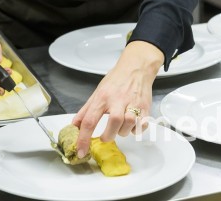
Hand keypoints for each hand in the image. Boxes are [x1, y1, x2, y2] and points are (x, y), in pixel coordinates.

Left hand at [72, 41, 163, 158]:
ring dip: (122, 132)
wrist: (136, 68)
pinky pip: (141, 126)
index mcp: (102, 97)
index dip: (84, 139)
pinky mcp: (145, 107)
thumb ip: (85, 111)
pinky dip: (136, 130)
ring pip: (128, 125)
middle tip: (105, 136)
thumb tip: (74, 126)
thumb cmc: (115, 81)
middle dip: (108, 135)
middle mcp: (118, 100)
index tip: (81, 151)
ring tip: (120, 127)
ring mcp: (133, 103)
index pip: (90, 120)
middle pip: (114, 122)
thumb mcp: (97, 92)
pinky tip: (132, 124)